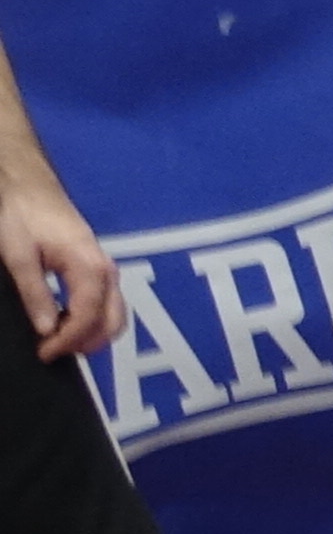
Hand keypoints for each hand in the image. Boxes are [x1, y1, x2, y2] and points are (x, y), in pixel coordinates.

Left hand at [1, 165, 118, 360]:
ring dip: (91, 332)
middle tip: (53, 351)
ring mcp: (105, 266)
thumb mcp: (19, 256)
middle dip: (86, 342)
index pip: (88, 317)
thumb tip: (46, 329)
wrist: (25, 181)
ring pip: (113, 313)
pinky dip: (92, 318)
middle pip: (113, 320)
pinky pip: (106, 301)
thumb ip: (36, 294)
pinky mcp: (96, 263)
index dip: (67, 341)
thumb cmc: (21, 213)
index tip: (45, 353)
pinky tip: (65, 319)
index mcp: (89, 268)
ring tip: (58, 339)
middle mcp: (106, 269)